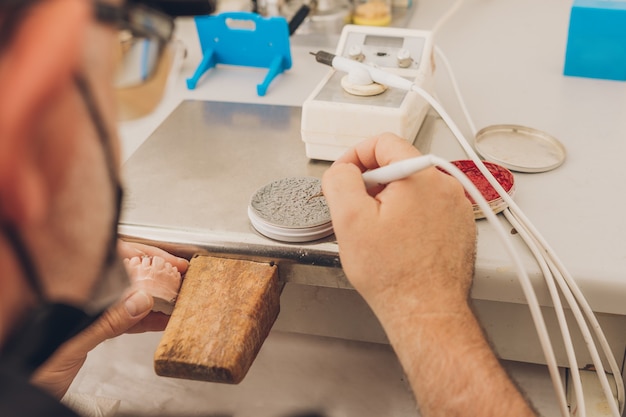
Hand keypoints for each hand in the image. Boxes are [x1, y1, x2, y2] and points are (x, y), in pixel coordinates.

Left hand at [31, 241, 188, 398]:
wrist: (25, 392)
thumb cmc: (33, 364)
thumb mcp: (71, 341)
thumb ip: (107, 320)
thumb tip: (142, 300)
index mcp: (70, 284)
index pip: (115, 255)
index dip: (147, 254)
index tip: (172, 262)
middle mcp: (80, 290)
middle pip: (126, 273)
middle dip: (156, 274)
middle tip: (181, 278)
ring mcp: (87, 309)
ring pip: (129, 295)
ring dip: (155, 297)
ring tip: (177, 298)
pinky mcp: (92, 328)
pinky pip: (125, 318)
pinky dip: (144, 319)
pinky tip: (161, 319)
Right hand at [322, 136, 536, 416]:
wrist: (426, 312)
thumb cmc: (394, 275)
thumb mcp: (350, 221)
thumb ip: (340, 180)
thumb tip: (342, 170)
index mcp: (420, 176)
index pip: (384, 142)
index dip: (355, 155)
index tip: (344, 176)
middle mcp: (445, 186)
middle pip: (398, 165)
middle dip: (371, 183)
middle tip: (356, 211)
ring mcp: (456, 208)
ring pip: (412, 189)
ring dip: (389, 202)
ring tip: (377, 234)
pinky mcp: (459, 227)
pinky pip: (427, 209)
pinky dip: (408, 218)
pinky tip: (397, 244)